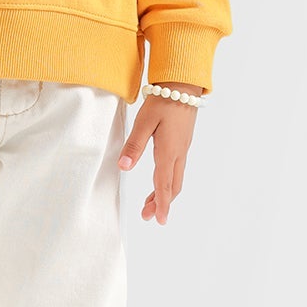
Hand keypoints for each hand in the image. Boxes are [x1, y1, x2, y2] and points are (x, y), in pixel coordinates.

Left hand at [118, 81, 204, 224]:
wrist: (183, 85)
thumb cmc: (163, 101)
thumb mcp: (144, 122)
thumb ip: (134, 145)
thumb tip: (123, 167)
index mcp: (169, 151)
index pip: (163, 184)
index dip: (160, 204)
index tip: (157, 220)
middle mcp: (179, 153)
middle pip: (172, 186)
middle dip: (161, 203)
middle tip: (148, 216)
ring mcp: (183, 148)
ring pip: (176, 178)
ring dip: (164, 193)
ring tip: (151, 203)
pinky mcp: (183, 143)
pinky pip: (177, 169)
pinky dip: (168, 181)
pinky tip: (160, 181)